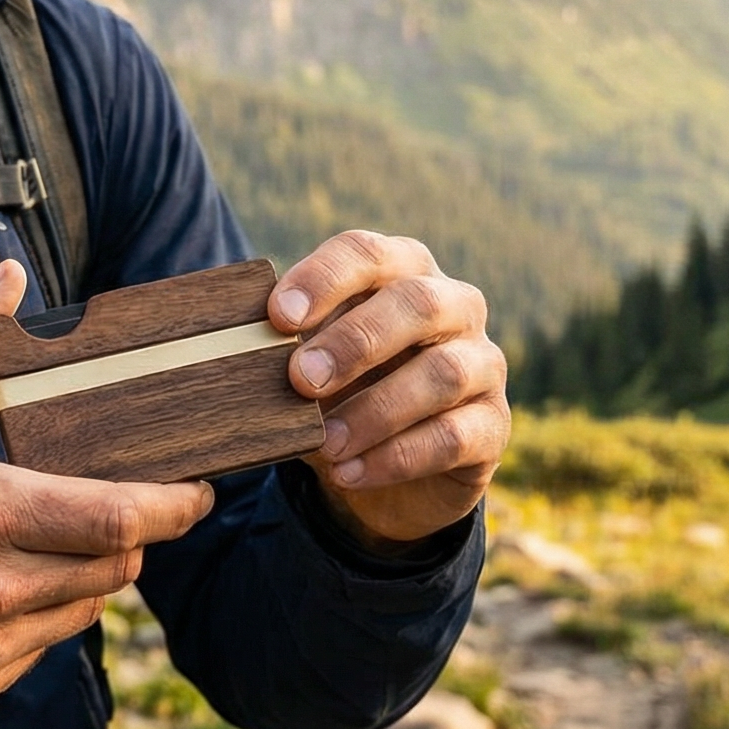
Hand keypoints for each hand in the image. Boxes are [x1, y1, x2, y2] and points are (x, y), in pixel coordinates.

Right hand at [0, 262, 215, 716]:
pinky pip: (42, 649)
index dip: (176, 506)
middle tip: (128, 505)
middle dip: (135, 535)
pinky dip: (45, 615)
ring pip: (85, 611)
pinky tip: (10, 583)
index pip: (119, 518)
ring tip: (63, 538)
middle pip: (116, 567)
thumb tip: (6, 279)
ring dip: (91, 575)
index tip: (201, 489)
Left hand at [272, 232, 506, 551]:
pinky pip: (454, 436)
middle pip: (417, 302)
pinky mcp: (493, 426)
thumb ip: (285, 350)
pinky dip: (396, 457)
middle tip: (302, 378)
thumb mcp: (309, 368)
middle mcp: (454, 307)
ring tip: (326, 442)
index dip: (325, 278)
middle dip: (355, 340)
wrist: (387, 471)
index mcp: (402, 273)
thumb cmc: (341, 394)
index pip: (369, 254)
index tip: (277, 315)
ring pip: (442, 373)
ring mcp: (483, 365)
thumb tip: (235, 348)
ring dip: (376, 409)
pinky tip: (349, 474)